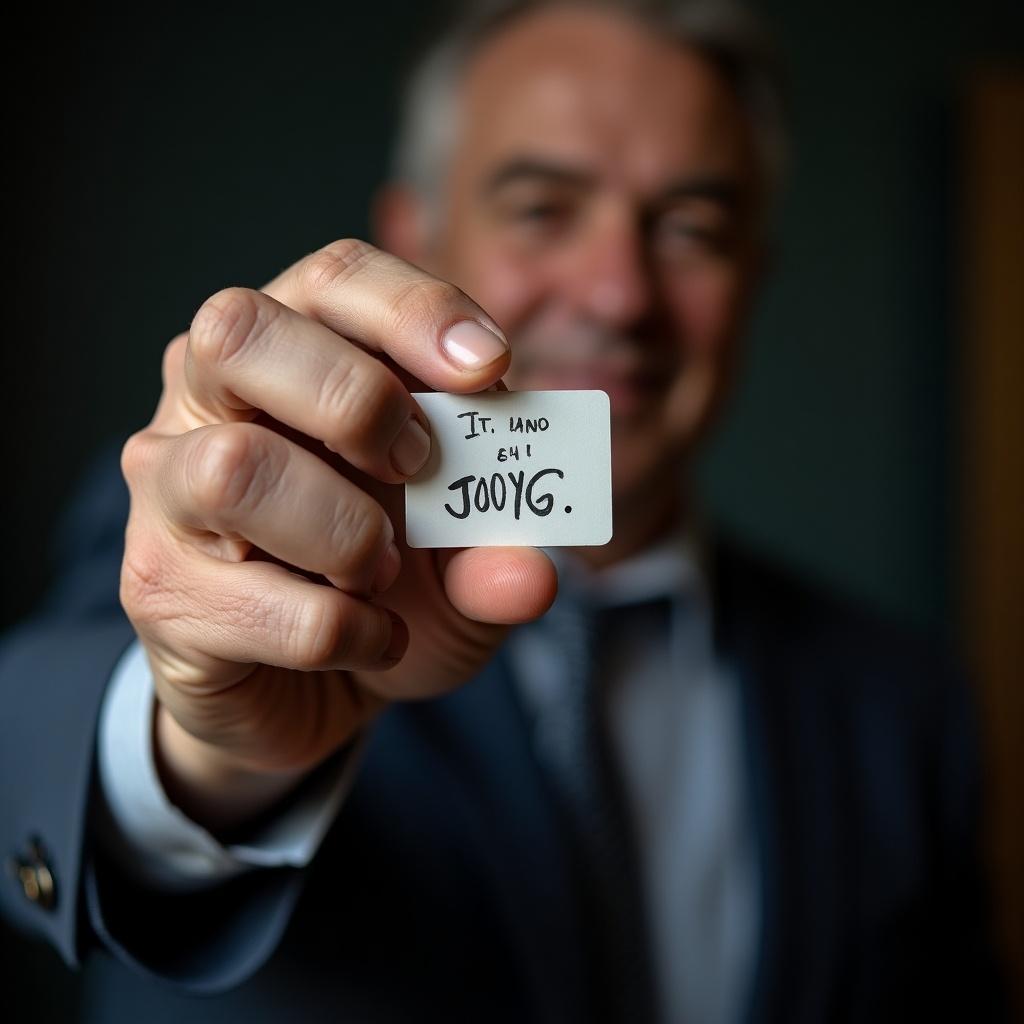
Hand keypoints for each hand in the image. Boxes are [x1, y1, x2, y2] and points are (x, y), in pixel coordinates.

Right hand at [119, 240, 556, 831]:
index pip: (334, 280)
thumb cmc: (387, 586)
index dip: (413, 309)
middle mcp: (208, 401)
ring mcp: (167, 491)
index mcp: (293, 353)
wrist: (314, 685)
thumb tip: (530, 573)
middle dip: (355, 398)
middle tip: (418, 466)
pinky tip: (374, 639)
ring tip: (382, 571)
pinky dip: (347, 629)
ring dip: (344, 530)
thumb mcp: (462, 560)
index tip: (489, 365)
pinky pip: (257, 600)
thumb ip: (497, 547)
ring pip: (234, 467)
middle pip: (241, 333)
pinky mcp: (160, 588)